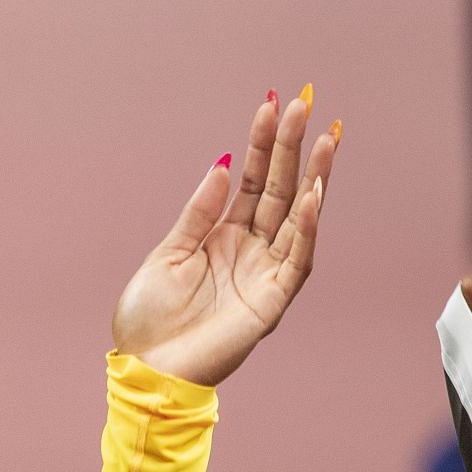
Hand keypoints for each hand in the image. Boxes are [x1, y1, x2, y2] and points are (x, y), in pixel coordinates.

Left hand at [112, 90, 337, 384]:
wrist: (146, 368)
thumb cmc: (149, 319)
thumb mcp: (168, 254)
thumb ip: (199, 212)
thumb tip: (223, 164)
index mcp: (223, 236)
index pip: (252, 180)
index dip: (262, 144)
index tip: (272, 105)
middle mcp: (250, 250)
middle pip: (279, 190)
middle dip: (293, 148)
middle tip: (305, 104)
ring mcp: (264, 274)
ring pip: (297, 218)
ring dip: (312, 179)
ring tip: (325, 140)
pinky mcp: (272, 302)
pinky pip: (296, 260)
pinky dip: (305, 229)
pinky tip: (310, 197)